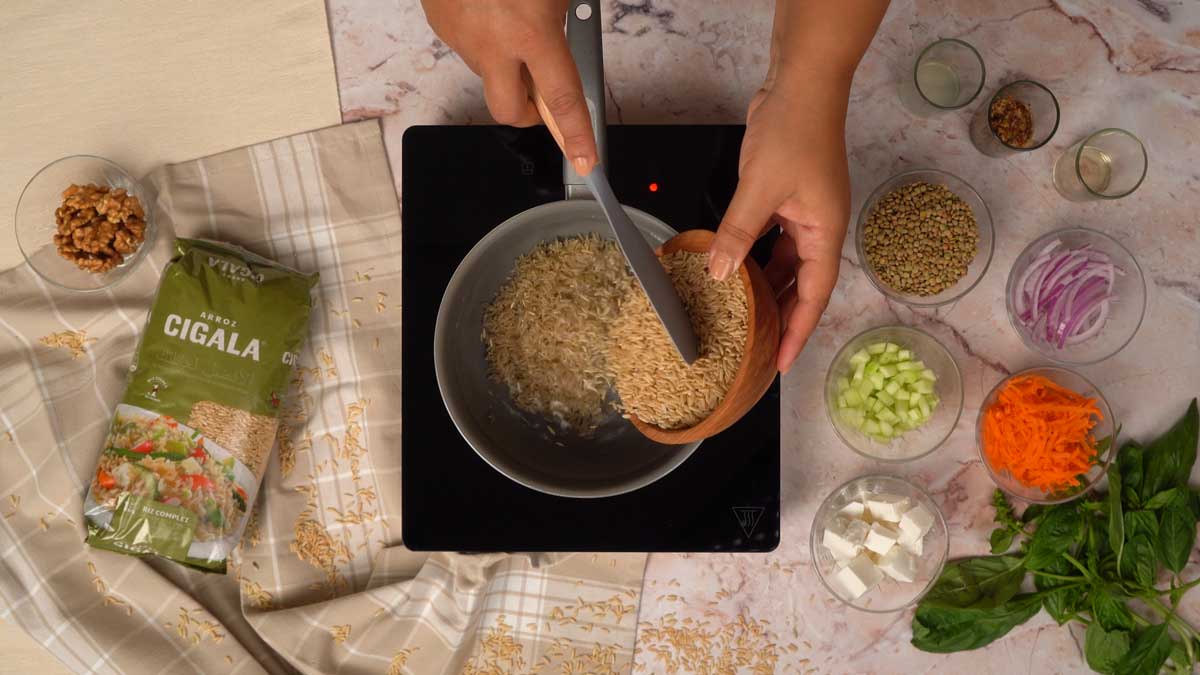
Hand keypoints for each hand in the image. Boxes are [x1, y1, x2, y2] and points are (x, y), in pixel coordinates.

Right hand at [420, 0, 596, 174]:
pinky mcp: (439, 24)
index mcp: (531, 31)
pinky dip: (482, 35)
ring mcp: (461, 37)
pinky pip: (467, 45)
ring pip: (488, 72)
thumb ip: (558, 26)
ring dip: (505, 59)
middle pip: (511, 112)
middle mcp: (493, 44)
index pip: (561, 99)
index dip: (576, 134)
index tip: (585, 160)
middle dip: (529, 114)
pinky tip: (486, 5)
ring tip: (509, 13)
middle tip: (541, 93)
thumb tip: (560, 55)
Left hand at [708, 77, 851, 372]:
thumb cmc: (795, 130)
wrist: (800, 84)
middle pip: (802, 284)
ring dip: (765, 288)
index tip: (781, 361)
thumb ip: (738, 233)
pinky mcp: (785, 198)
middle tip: (757, 348)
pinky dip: (754, 256)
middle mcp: (818, 227)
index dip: (798, 330)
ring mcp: (803, 212)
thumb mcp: (761, 188)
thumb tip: (718, 273)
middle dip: (782, 316)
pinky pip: (771, 239)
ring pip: (784, 263)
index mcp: (824, 231)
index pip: (815, 295)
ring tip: (742, 318)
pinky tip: (733, 271)